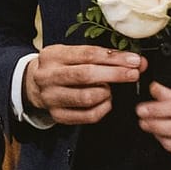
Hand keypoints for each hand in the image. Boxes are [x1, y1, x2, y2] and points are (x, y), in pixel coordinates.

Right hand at [22, 44, 144, 125]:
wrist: (35, 85)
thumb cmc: (61, 66)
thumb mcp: (72, 53)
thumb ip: (101, 56)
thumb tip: (135, 62)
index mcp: (52, 55)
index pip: (87, 54)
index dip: (114, 58)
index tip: (134, 60)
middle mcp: (47, 76)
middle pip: (86, 75)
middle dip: (115, 74)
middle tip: (133, 74)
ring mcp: (51, 97)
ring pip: (87, 97)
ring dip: (106, 93)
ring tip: (109, 89)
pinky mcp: (58, 115)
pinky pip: (88, 115)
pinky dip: (103, 108)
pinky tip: (106, 101)